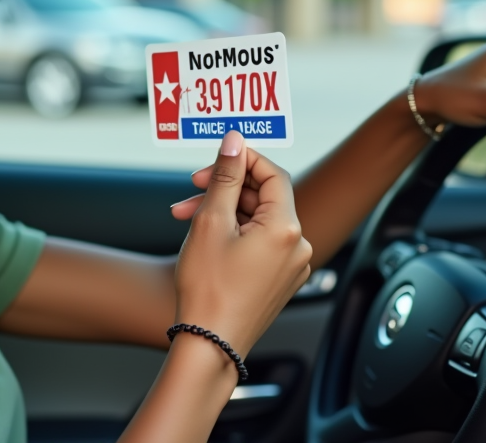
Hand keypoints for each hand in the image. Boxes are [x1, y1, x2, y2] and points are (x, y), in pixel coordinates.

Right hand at [168, 131, 311, 357]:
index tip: (216, 156)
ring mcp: (292, 266)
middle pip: (263, 198)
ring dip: (224, 212)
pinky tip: (206, 238)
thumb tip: (234, 141)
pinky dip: (234, 234)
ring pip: (258, 221)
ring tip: (186, 219)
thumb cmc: (208, 287)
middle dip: (225, 189)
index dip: (243, 159)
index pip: (272, 174)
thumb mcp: (211, 221)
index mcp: (287, 228)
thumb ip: (225, 176)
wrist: (210, 343)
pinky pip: (260, 243)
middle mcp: (299, 246)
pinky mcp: (280, 281)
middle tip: (190, 190)